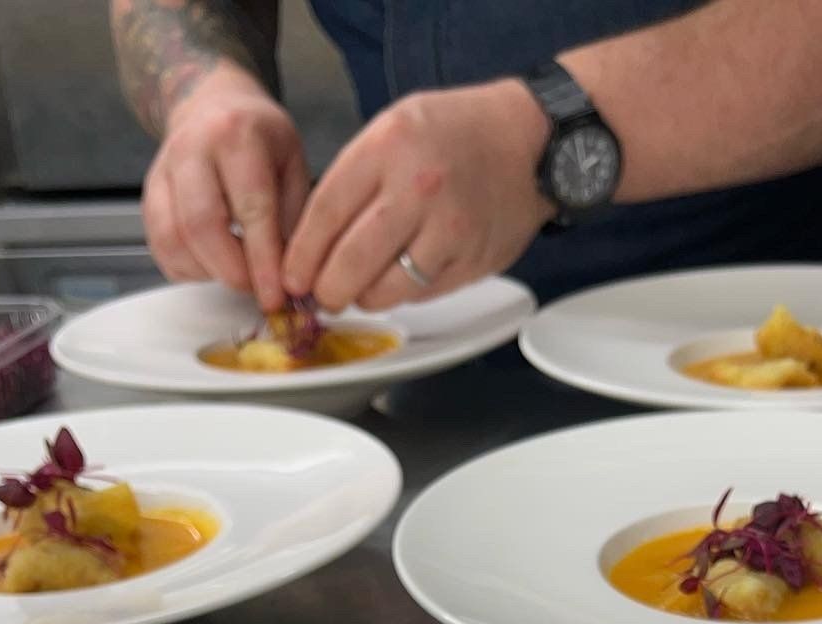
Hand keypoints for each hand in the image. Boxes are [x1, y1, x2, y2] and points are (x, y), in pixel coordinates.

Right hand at [142, 64, 310, 309]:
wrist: (212, 104)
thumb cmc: (260, 139)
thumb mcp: (292, 164)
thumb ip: (292, 220)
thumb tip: (291, 280)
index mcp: (236, 135)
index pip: (251, 208)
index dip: (263, 261)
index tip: (276, 297)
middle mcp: (192, 148)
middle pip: (202, 226)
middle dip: (232, 272)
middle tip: (256, 290)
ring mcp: (163, 170)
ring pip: (173, 239)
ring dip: (208, 272)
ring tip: (237, 273)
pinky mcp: (148, 194)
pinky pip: (160, 245)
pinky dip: (187, 269)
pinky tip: (212, 265)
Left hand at [281, 81, 552, 312]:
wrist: (529, 139)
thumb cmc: (457, 132)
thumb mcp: (394, 127)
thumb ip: (355, 177)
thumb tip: (315, 240)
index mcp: (388, 146)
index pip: (326, 213)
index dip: (302, 255)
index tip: (293, 276)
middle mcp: (418, 188)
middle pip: (350, 262)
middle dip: (327, 290)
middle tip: (322, 296)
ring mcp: (448, 229)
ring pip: (385, 289)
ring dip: (363, 298)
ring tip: (359, 290)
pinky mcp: (471, 261)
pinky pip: (421, 294)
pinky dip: (402, 295)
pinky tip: (399, 280)